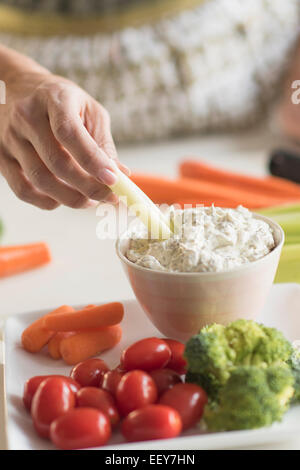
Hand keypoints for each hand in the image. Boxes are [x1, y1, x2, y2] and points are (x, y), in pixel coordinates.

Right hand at [0, 72, 128, 208]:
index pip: (70, 133)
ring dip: (70, 198)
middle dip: (87, 187)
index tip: (113, 180)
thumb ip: (103, 143)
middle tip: (108, 197)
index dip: (93, 160)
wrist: (19, 90)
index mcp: (54, 99)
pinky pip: (22, 190)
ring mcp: (10, 138)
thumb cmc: (62, 102)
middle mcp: (27, 117)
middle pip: (56, 162)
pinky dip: (46, 202)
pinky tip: (63, 200)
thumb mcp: (89, 111)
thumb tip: (121, 175)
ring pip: (40, 180)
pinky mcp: (1, 157)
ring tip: (90, 200)